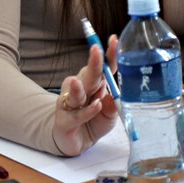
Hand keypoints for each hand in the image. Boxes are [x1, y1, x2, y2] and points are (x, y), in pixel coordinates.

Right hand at [53, 38, 119, 156]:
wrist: (77, 142)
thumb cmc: (94, 122)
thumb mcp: (111, 112)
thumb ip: (115, 103)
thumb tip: (118, 94)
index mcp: (95, 84)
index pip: (103, 67)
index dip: (109, 54)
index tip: (114, 40)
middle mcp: (81, 90)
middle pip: (88, 74)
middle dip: (93, 63)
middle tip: (96, 50)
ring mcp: (70, 104)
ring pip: (74, 93)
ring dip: (78, 88)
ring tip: (79, 82)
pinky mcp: (65, 121)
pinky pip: (76, 115)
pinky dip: (86, 111)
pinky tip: (95, 106)